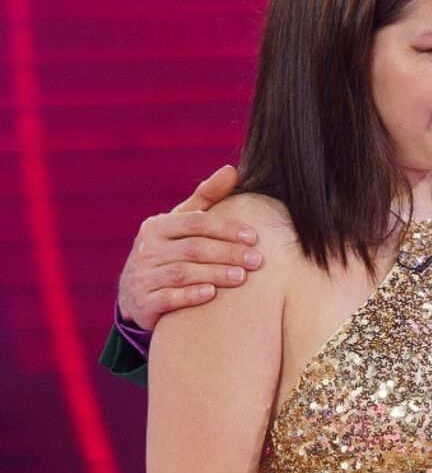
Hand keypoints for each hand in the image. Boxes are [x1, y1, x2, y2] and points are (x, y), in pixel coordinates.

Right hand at [118, 165, 261, 329]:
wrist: (134, 293)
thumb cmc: (168, 250)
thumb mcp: (181, 223)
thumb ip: (206, 197)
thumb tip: (232, 170)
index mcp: (157, 226)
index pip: (196, 222)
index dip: (226, 229)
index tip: (254, 237)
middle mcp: (147, 249)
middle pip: (193, 248)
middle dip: (228, 253)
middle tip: (256, 260)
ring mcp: (143, 276)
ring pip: (183, 272)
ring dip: (215, 274)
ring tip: (242, 276)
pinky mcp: (143, 302)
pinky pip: (168, 298)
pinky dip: (190, 295)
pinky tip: (212, 294)